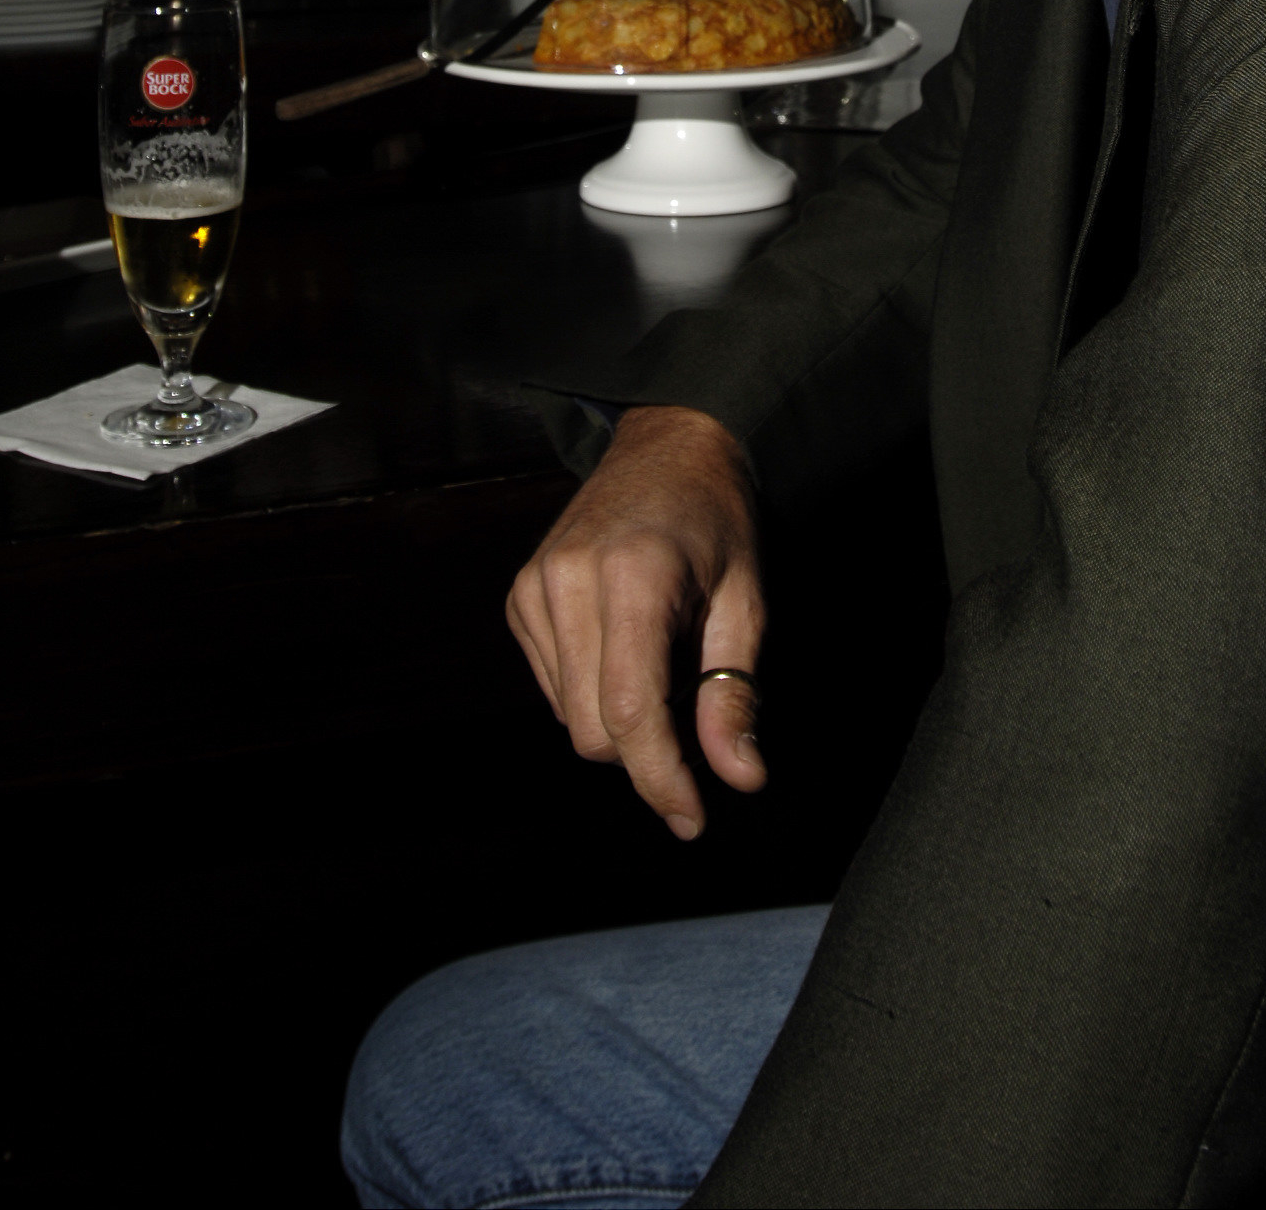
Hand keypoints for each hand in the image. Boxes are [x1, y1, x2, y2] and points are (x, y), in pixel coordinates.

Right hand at [506, 404, 766, 839]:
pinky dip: (592, 692)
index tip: (691, 820)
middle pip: (594, 730)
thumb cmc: (717, 521)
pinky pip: (554, 687)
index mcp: (633, 577)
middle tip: (696, 719)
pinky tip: (625, 648)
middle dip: (646, 752)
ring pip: (570, 717)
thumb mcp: (746, 601)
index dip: (660, 780)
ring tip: (663, 660)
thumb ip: (734, 693)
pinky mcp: (520, 595)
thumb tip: (740, 779)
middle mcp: (569, 580)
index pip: (629, 713)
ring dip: (619, 720)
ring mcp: (535, 586)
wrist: (668, 446)